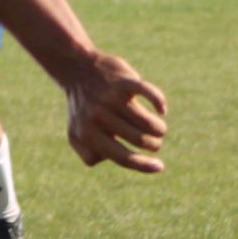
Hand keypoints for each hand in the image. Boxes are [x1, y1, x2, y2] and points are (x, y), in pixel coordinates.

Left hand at [64, 52, 166, 172]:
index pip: (122, 156)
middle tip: (155, 142)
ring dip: (159, 128)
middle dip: (153, 144)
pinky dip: (159, 102)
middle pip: (139, 139)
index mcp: (87, 134)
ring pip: (146, 121)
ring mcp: (111, 98)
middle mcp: (98, 117)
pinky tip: (161, 109)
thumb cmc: (83, 109)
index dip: (143, 165)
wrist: (78, 71)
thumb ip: (91, 154)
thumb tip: (118, 161)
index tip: (160, 167)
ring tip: (158, 129)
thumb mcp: (76, 135)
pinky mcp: (124, 81)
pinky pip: (149, 93)